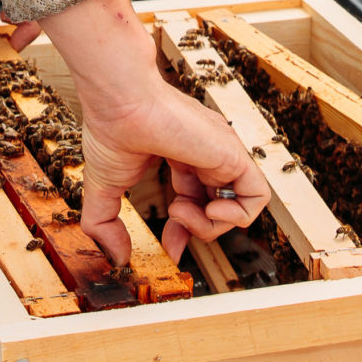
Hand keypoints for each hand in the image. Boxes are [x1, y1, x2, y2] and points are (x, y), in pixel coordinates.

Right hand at [40, 0, 268, 264]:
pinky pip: (257, 196)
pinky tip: (208, 211)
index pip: (197, 200)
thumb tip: (118, 258)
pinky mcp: (234, 155)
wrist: (120, 103)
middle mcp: (206, 154)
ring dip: (209, 226)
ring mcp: (222, 154)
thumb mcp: (103, 189)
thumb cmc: (112, 131)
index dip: (185, 231)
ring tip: (181, 211)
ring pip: (238, 206)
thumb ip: (105, 226)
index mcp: (182, 155)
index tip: (169, 249)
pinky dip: (237, 216)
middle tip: (172, 237)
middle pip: (218, 207)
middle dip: (196, 232)